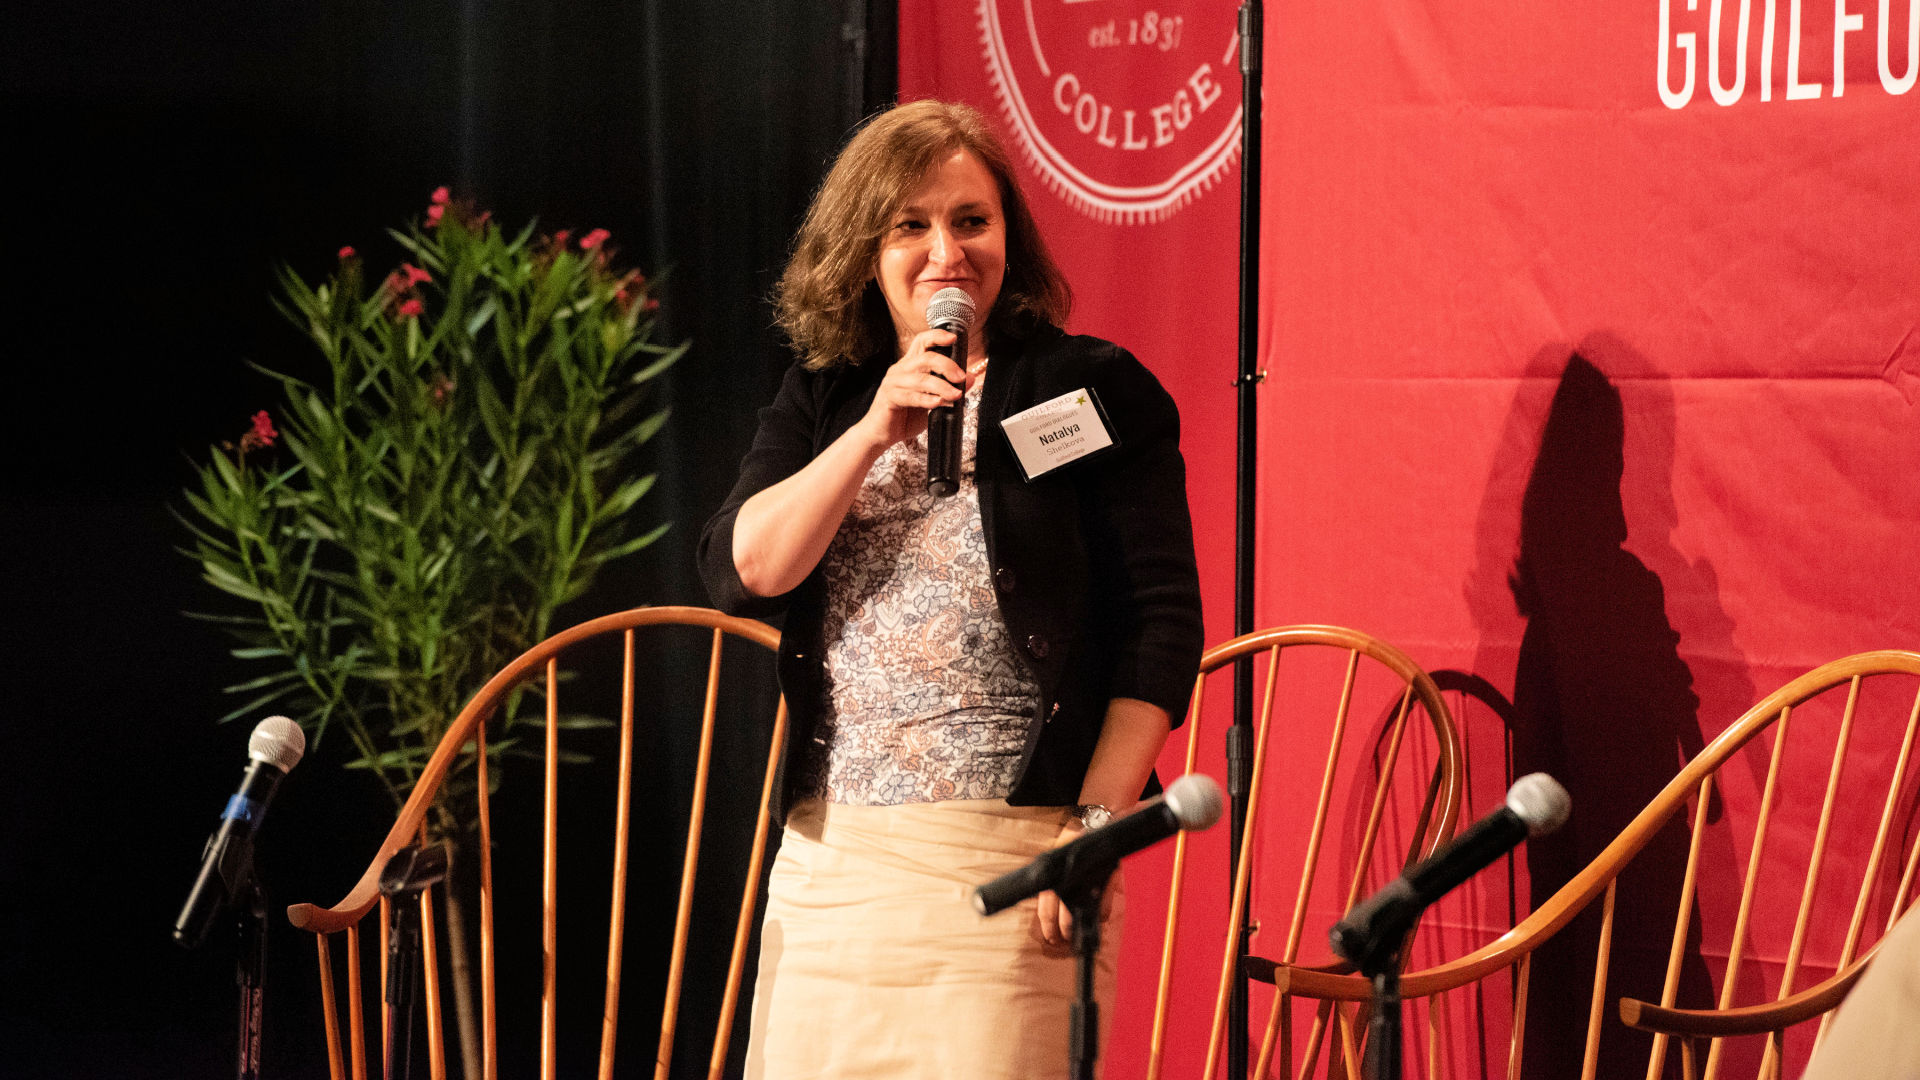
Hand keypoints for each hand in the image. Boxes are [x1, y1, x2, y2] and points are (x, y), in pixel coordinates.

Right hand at [855, 329, 968, 449]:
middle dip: (947, 366)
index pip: (922, 341)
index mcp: (909, 365)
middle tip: (961, 378)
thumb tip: (971, 378)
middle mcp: (900, 370)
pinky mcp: (889, 398)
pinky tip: (938, 404)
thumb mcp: (932, 401)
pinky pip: (911, 396)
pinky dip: (927, 400)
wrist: (881, 435)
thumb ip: (949, 388)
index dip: (937, 336)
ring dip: (942, 387)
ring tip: (956, 396)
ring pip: (921, 378)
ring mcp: (892, 383)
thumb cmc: (906, 416)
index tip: (953, 338)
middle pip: (926, 358)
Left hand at [1030, 821, 1119, 952]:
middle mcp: (1068, 878)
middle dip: (1063, 932)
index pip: (1045, 909)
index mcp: (1051, 876)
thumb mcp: (1054, 863)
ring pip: (1084, 913)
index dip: (1048, 928)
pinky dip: (1100, 917)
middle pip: (1063, 915)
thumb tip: (1046, 916)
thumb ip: (1050, 885)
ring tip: (1080, 936)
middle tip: (1065, 941)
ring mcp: (1089, 880)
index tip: (1050, 939)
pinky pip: (1105, 908)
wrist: (1093, 827)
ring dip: (1082, 928)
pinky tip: (1097, 919)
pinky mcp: (1108, 881)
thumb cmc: (1071, 848)